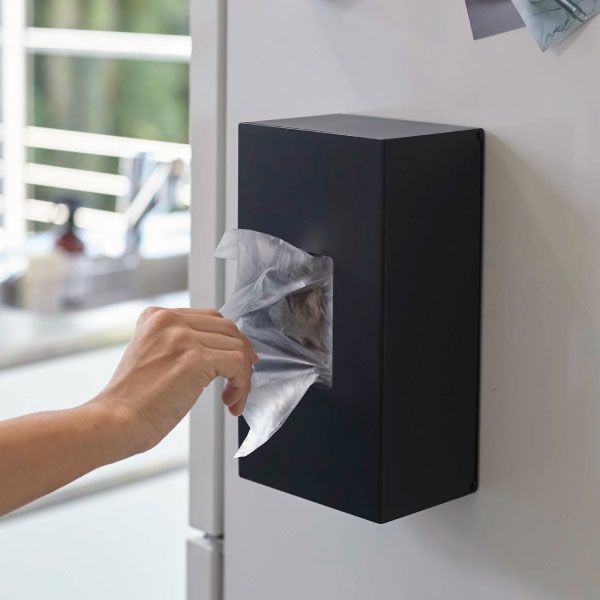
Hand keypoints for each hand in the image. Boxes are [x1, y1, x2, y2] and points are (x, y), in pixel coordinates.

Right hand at [95, 307, 257, 456]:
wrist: (114, 422)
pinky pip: (238, 364)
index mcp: (156, 316)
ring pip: (237, 347)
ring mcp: (182, 337)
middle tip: (240, 381)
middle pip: (227, 328)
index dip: (229, 341)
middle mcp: (169, 320)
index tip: (236, 363)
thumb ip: (178, 345)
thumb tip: (218, 350)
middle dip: (241, 355)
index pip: (210, 318)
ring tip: (233, 398)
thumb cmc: (131, 401)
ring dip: (243, 376)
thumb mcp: (152, 357)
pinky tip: (231, 401)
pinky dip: (242, 384)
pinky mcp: (195, 359)